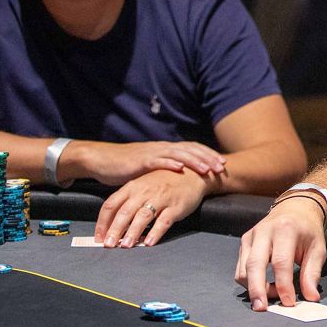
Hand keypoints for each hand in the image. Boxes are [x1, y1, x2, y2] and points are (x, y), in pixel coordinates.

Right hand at [67, 140, 226, 184]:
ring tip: (207, 169)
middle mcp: (162, 148)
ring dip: (194, 161)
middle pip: (190, 150)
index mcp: (166, 149)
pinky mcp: (140, 160)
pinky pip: (158, 161)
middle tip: (221, 167)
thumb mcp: (151, 167)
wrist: (103, 160)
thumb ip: (166, 170)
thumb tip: (182, 178)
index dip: (208, 154)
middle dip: (207, 158)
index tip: (222, 163)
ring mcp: (152, 152)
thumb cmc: (128, 166)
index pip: (193, 149)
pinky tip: (180, 168)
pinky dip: (170, 164)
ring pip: (178, 154)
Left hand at [94, 168, 209, 247]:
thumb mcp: (143, 185)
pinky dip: (156, 232)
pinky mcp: (176, 206)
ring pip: (143, 216)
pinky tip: (149, 242)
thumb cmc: (165, 181)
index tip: (99, 237)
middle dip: (115, 230)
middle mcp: (145, 191)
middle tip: (109, 245)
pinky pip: (164, 221)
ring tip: (126, 245)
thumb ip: (129, 200)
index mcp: (133, 186)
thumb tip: (112, 222)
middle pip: (125, 212)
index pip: (111, 204)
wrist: (192, 172)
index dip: (103, 222)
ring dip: (133, 232)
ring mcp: (161, 198)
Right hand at [235, 197, 326, 310]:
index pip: (281, 262)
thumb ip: (312, 273)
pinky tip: (264, 285)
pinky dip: (249, 282)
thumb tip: (311, 297)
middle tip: (262, 309)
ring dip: (254, 288)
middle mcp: (264, 231)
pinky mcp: (244, 242)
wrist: (295, 209)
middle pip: (254, 264)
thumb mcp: (318, 249)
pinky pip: (240, 268)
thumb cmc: (307, 231)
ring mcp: (251, 236)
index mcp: (285, 229)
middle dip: (257, 290)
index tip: (289, 302)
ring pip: (243, 269)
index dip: (283, 285)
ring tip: (271, 295)